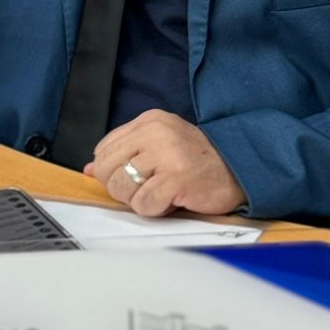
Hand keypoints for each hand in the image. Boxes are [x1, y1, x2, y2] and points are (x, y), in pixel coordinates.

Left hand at [84, 110, 245, 217]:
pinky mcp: (176, 179)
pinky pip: (143, 204)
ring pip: (121, 187)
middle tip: (148, 188)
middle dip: (122, 188)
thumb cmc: (198, 162)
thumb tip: (89, 170)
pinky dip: (153, 209)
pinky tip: (170, 201)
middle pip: (107, 169)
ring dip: (138, 200)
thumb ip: (125, 154)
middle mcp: (156, 133)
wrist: (239, 169)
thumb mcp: (160, 147)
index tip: (136, 176)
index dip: (112, 171)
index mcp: (150, 121)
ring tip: (161, 193)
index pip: (103, 149)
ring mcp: (167, 155)